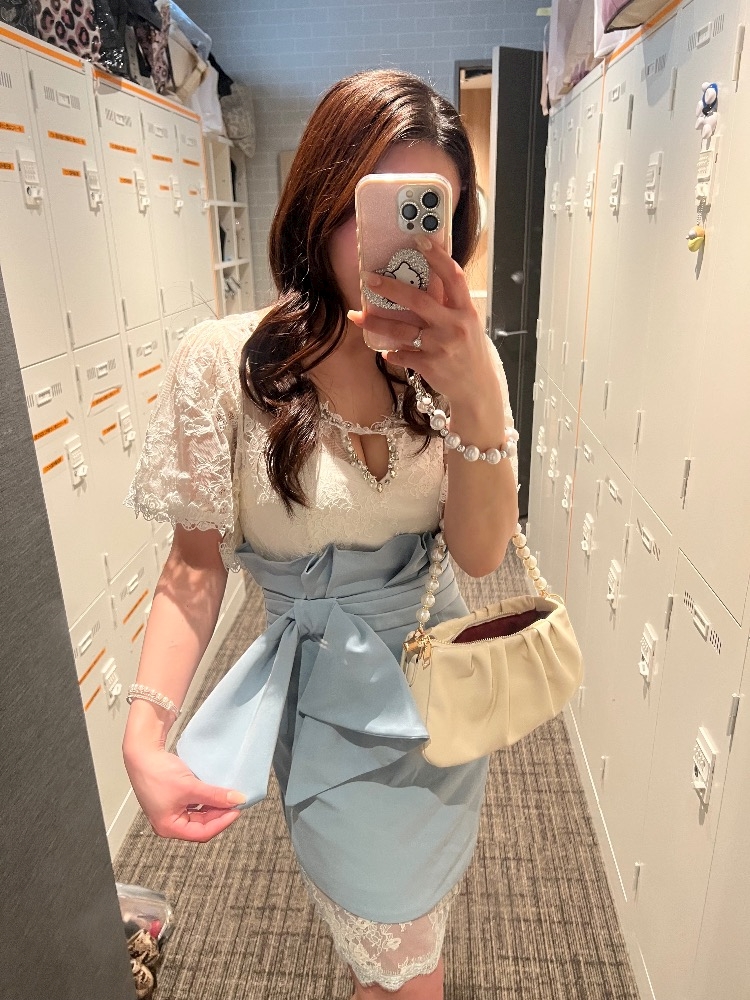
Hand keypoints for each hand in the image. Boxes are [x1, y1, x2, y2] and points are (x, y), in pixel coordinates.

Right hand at [124, 746, 245, 841]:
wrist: (143, 752)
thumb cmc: (157, 772)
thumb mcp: (191, 787)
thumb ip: (215, 795)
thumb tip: (237, 800)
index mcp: (168, 827)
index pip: (202, 833)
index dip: (222, 822)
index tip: (236, 810)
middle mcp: (168, 822)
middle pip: (201, 825)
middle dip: (218, 814)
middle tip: (233, 802)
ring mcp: (170, 810)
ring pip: (199, 814)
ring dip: (213, 806)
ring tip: (226, 796)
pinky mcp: (172, 799)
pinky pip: (194, 805)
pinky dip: (205, 800)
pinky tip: (214, 791)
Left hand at [347, 235, 496, 406]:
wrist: (476, 387)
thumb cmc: (468, 350)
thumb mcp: (467, 323)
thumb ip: (449, 304)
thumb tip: (425, 280)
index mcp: (465, 310)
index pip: (453, 277)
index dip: (437, 257)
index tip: (419, 240)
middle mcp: (454, 326)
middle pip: (418, 300)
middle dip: (390, 288)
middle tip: (368, 278)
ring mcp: (441, 347)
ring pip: (401, 331)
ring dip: (375, 322)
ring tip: (356, 316)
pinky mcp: (430, 366)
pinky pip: (402, 355)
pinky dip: (391, 352)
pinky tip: (386, 351)